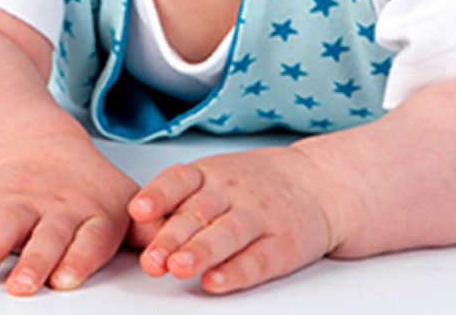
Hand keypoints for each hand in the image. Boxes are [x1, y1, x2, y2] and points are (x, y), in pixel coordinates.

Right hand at [0, 135, 147, 295]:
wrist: (41, 149)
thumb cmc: (88, 193)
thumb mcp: (124, 206)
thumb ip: (148, 231)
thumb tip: (178, 253)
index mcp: (92, 212)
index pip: (90, 235)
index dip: (80, 255)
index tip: (69, 277)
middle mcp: (54, 208)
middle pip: (44, 234)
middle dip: (34, 259)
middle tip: (25, 287)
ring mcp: (19, 202)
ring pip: (2, 222)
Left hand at [128, 145, 334, 293]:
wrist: (320, 184)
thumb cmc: (254, 185)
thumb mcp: (217, 179)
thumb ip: (181, 202)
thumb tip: (135, 228)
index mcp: (211, 174)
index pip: (180, 180)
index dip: (158, 195)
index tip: (137, 211)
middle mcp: (233, 193)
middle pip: (198, 213)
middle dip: (171, 236)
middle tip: (150, 259)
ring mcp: (260, 217)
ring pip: (227, 233)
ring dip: (201, 251)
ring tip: (178, 267)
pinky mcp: (284, 244)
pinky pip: (258, 259)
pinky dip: (236, 271)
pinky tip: (216, 281)